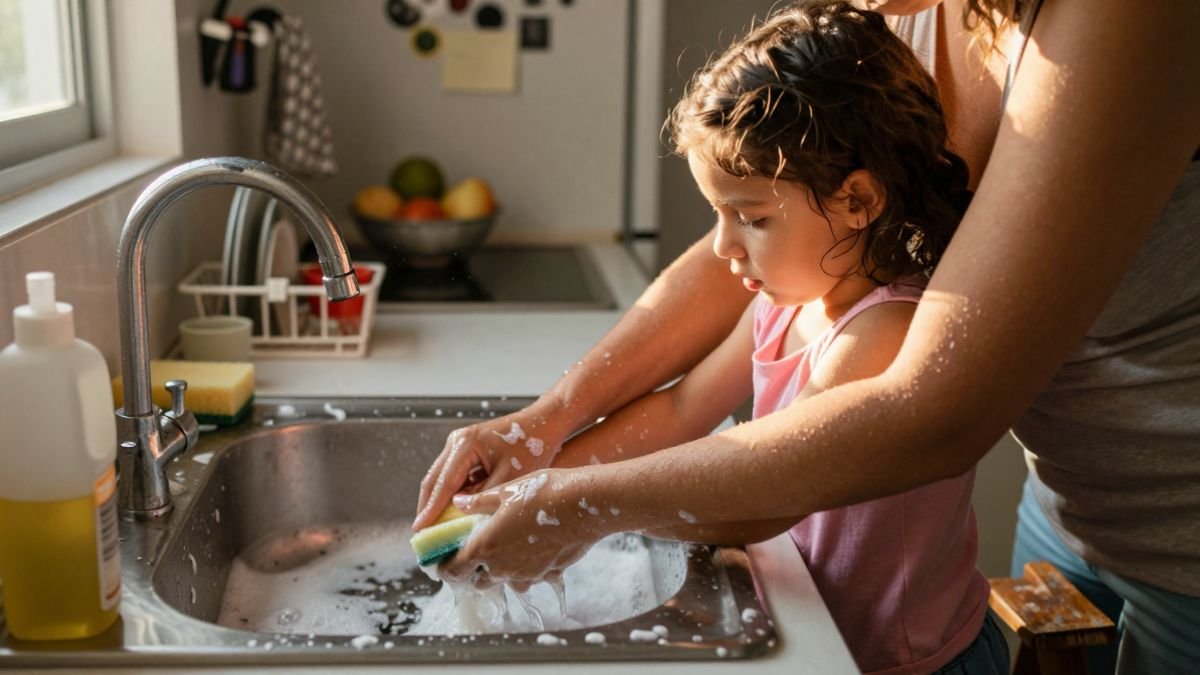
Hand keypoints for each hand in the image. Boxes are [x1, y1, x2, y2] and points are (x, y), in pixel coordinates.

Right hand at [413, 405, 570, 529]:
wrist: (543, 423)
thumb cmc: (531, 447)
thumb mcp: (509, 477)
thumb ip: (483, 496)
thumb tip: (460, 516)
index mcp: (465, 445)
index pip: (443, 484)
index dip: (431, 510)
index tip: (418, 530)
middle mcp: (457, 442)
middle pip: (433, 480)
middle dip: (427, 508)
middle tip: (420, 534)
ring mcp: (460, 444)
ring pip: (441, 478)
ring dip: (436, 501)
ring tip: (431, 527)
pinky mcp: (467, 449)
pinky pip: (453, 475)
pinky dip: (451, 494)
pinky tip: (451, 513)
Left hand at [438, 469, 610, 589]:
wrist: (583, 504)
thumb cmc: (542, 493)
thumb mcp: (505, 490)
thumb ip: (478, 502)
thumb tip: (458, 502)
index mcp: (485, 546)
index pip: (454, 570)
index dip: (444, 568)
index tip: (442, 562)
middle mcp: (503, 567)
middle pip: (477, 583)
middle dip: (472, 572)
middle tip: (473, 555)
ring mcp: (526, 574)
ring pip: (504, 583)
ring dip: (499, 573)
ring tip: (503, 552)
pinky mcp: (547, 574)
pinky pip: (530, 578)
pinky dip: (525, 569)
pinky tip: (531, 549)